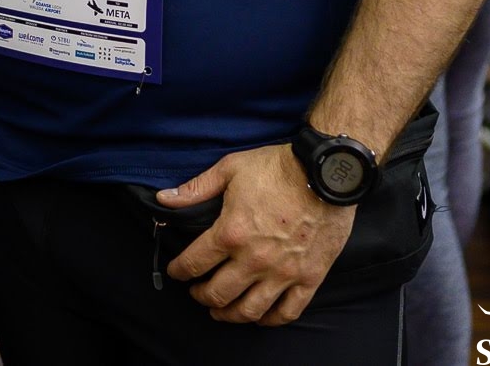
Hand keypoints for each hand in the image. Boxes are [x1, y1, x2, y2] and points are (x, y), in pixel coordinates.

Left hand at [159, 144, 354, 326]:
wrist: (325, 174)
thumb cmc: (276, 168)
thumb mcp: (229, 169)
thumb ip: (196, 189)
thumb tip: (164, 199)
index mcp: (230, 233)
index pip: (194, 263)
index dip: (179, 271)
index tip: (176, 273)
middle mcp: (254, 259)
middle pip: (218, 293)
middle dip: (201, 296)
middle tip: (197, 293)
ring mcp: (283, 272)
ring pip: (249, 310)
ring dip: (230, 315)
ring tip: (221, 311)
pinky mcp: (309, 278)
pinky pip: (288, 311)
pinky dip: (270, 320)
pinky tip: (260, 317)